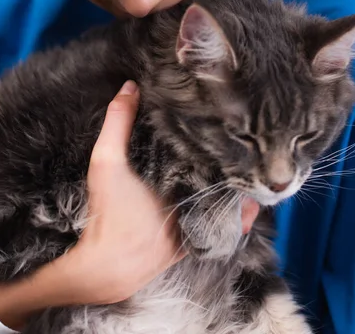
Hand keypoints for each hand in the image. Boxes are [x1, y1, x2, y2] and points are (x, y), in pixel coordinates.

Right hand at [0, 81, 258, 329]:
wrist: (104, 267)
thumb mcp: (106, 162)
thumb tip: (130, 87)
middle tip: (249, 144)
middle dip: (239, 165)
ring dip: (237, 189)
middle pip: (228, 180)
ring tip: (245, 168)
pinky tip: (237, 203)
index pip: (220, 162)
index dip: (233, 147)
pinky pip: (222, 228)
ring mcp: (198, 229)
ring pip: (229, 204)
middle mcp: (198, 207)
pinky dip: (232, 216)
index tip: (241, 130)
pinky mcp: (191, 245)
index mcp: (185, 185)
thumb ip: (117, 123)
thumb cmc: (109, 214)